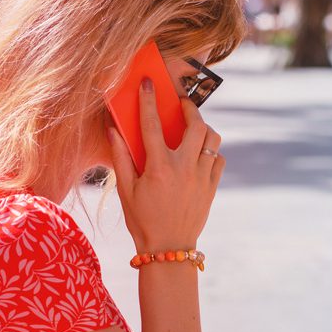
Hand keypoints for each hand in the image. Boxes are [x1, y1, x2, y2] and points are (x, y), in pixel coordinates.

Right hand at [109, 81, 223, 252]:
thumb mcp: (126, 190)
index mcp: (159, 167)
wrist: (169, 248)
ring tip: (193, 129)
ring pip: (213, 140)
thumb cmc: (143, 219)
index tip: (149, 83)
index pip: (153, 124)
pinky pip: (218, 159)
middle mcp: (184, 168)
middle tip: (181, 105)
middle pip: (196, 125)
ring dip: (204, 129)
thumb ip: (121, 158)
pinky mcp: (212, 187)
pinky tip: (200, 154)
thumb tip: (113, 130)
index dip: (149, 100)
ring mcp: (202, 177)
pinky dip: (211, 152)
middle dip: (189, 108)